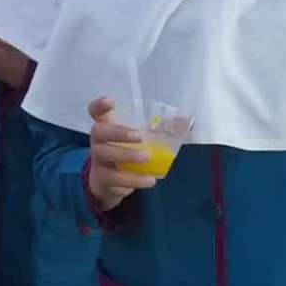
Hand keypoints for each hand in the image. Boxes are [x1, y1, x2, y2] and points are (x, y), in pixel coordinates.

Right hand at [85, 97, 155, 211]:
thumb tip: (189, 122)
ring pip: (104, 156)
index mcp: (106, 127)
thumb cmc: (125, 154)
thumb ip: (161, 130)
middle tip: (140, 136)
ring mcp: (99, 161)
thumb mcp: (140, 141)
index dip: (100, 105)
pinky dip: (132, 180)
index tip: (111, 101)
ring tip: (147, 159)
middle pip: (98, 132)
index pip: (96, 111)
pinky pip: (114, 179)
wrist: (107, 183)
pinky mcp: (103, 180)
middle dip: (118, 133)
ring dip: (126, 156)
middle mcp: (98, 142)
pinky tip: (148, 180)